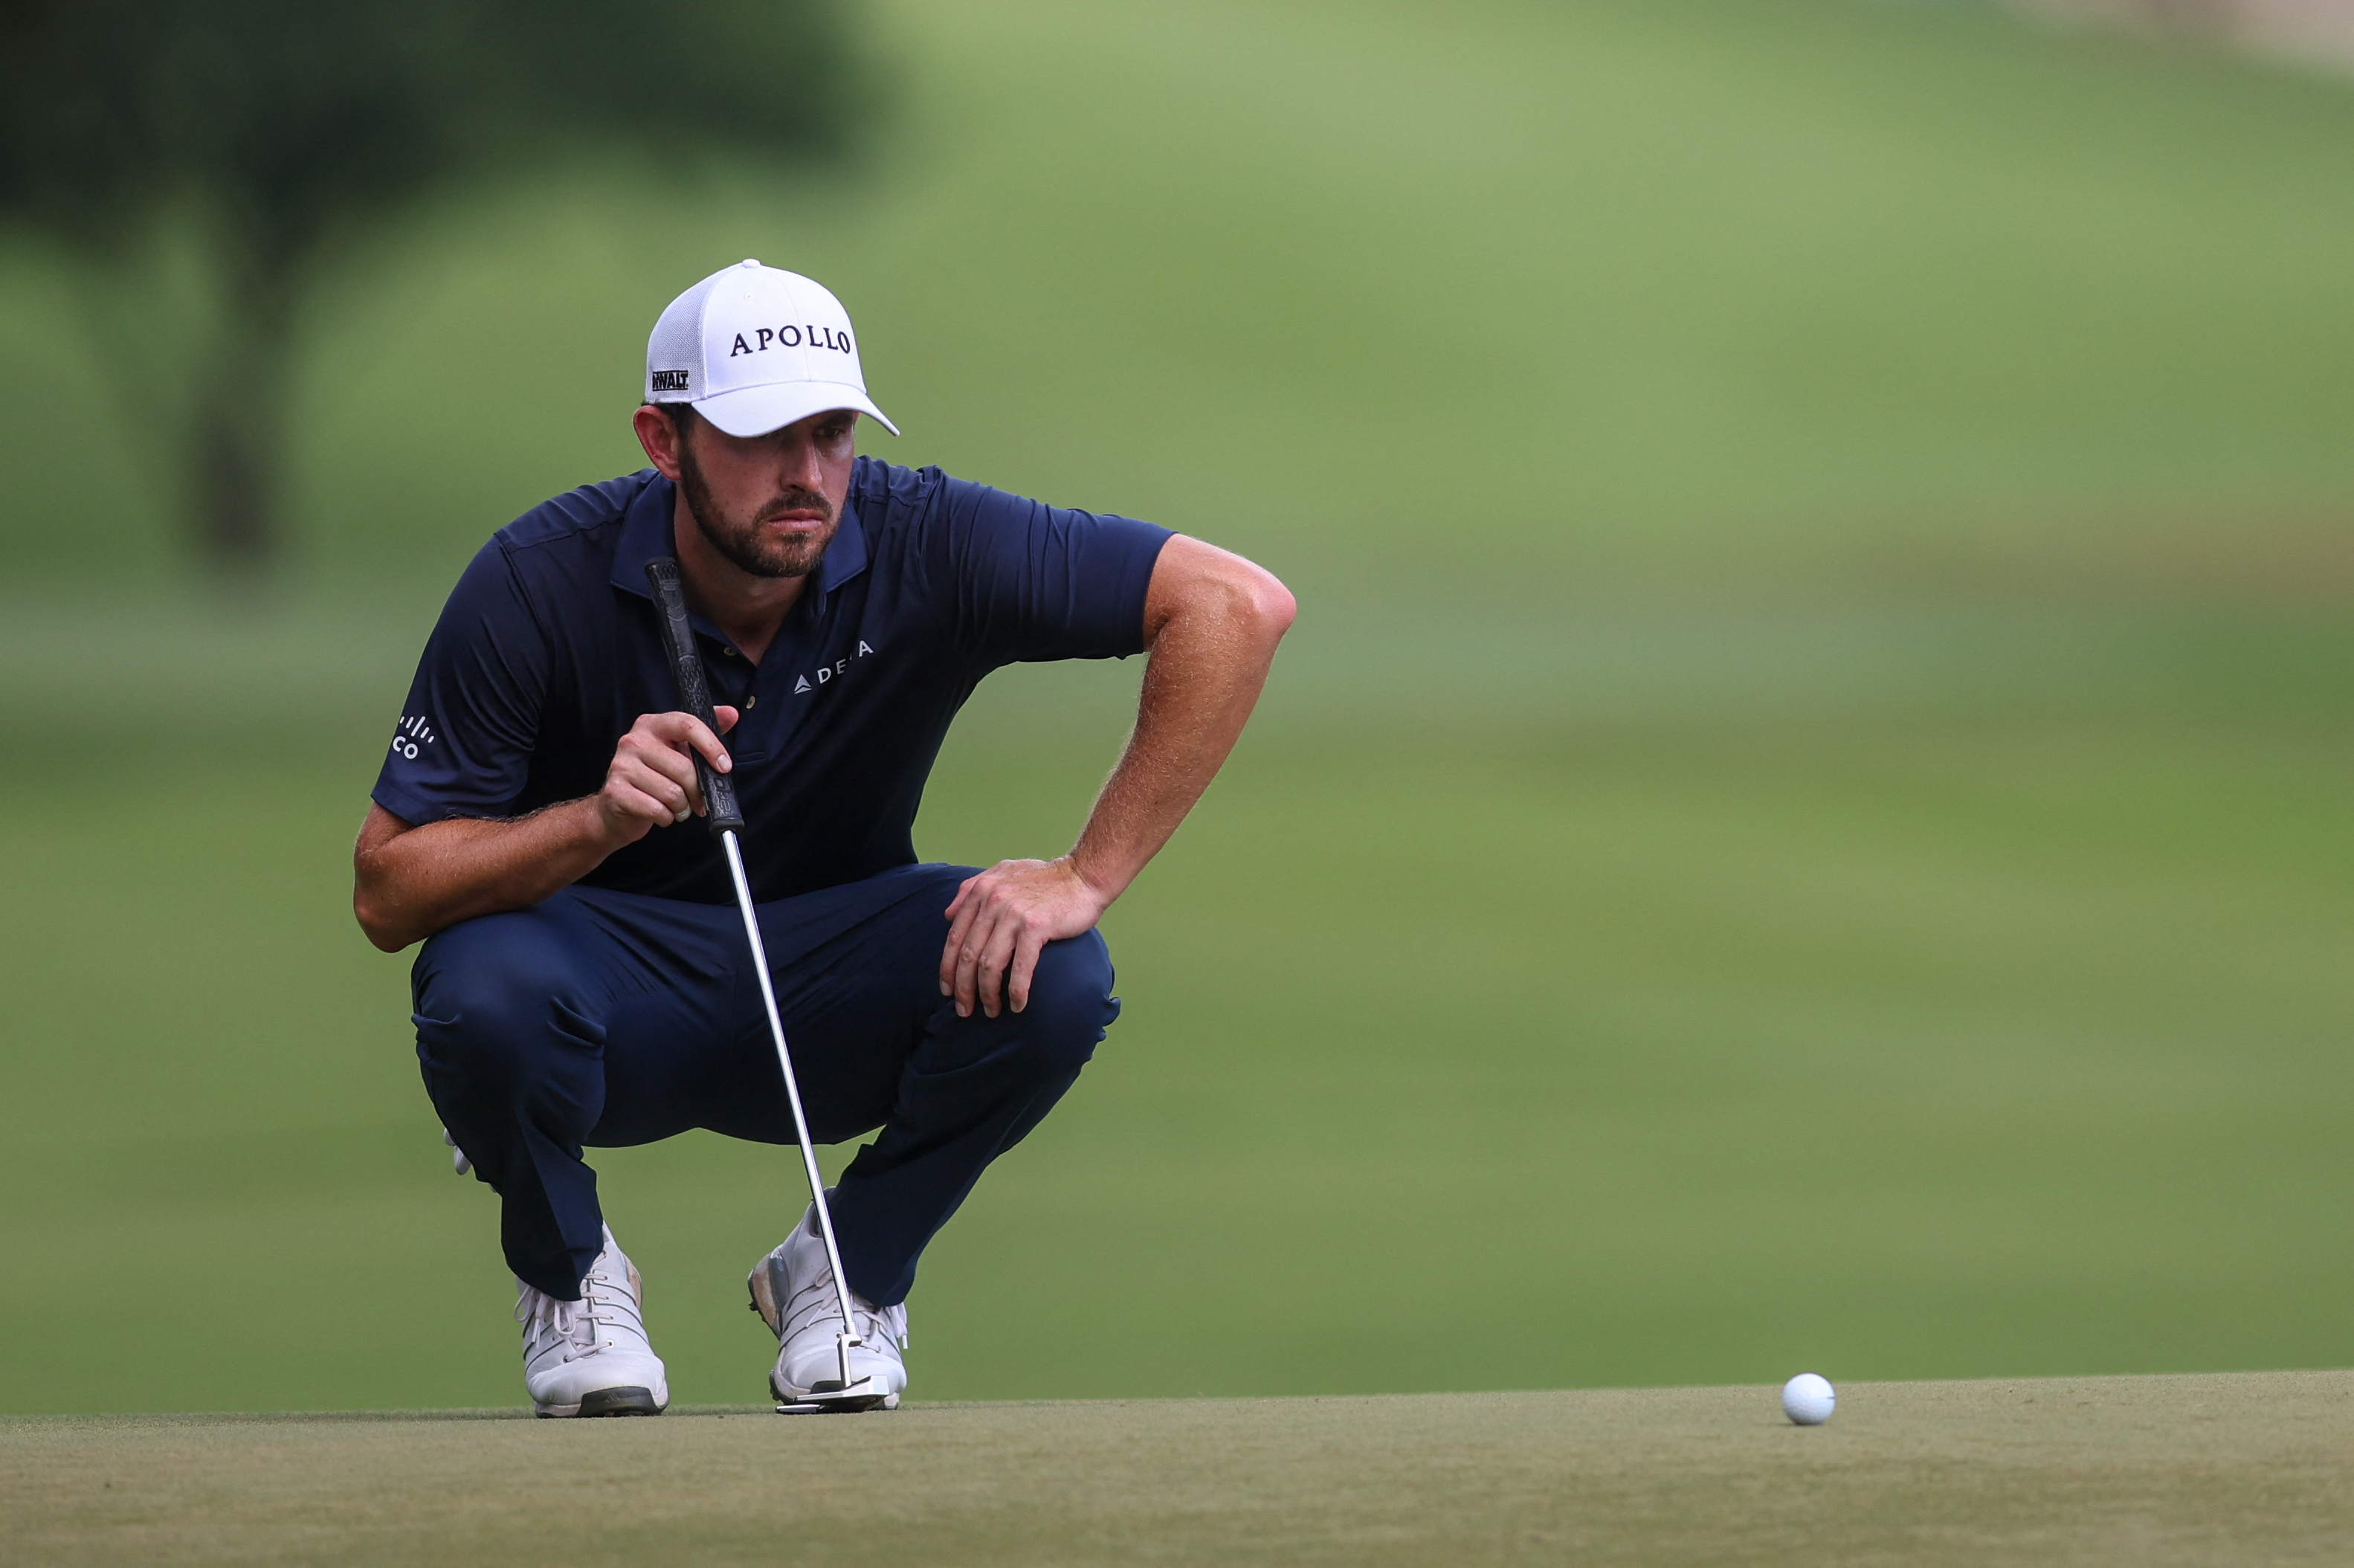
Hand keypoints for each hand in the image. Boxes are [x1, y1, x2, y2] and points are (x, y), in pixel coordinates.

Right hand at [593, 707, 737, 844]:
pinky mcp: (616, 792)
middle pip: (684, 768)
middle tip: (698, 800)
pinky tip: (662, 813)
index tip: (724, 766)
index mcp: (651, 725)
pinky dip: (666, 817)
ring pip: (672, 793)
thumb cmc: (654, 776)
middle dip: (697, 791)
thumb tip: (731, 714)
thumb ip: (704, 733)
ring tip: (677, 806)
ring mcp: (621, 765)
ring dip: (681, 807)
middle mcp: (633, 740)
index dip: (711, 746)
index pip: (687, 725)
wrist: (616, 808)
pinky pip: (657, 809)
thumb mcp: (678, 751)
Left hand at [940, 857, 1110, 1017]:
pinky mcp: (1036, 926)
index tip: (947, 991)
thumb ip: (971, 888)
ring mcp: (1014, 913)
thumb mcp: (1003, 872)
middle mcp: (993, 901)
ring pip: (989, 965)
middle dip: (963, 989)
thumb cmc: (1046, 878)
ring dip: (987, 994)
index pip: (955, 937)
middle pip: (968, 955)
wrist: (1084, 875)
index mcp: (981, 891)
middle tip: (964, 1010)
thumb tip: (947, 914)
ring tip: (991, 1012)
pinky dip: (1016, 991)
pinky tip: (1018, 1006)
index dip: (948, 968)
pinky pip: (1021, 967)